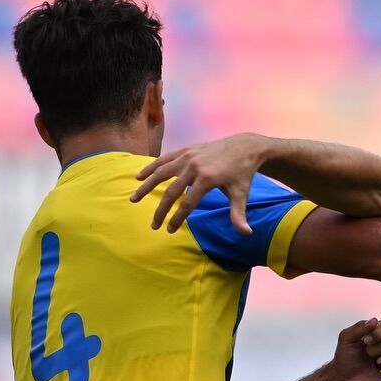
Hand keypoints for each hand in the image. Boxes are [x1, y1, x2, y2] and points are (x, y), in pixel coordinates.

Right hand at [132, 134, 266, 236]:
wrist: (245, 146)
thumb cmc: (243, 173)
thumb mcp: (241, 194)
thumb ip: (239, 214)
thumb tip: (246, 233)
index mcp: (207, 178)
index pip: (187, 203)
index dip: (177, 218)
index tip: (169, 230)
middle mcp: (194, 166)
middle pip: (171, 191)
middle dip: (161, 210)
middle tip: (153, 226)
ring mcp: (188, 156)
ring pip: (161, 172)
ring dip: (146, 186)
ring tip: (134, 199)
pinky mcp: (186, 150)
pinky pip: (164, 159)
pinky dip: (151, 168)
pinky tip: (139, 177)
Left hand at [329, 318, 380, 380]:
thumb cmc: (345, 359)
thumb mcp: (346, 338)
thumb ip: (359, 327)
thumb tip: (375, 320)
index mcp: (377, 332)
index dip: (380, 331)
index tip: (366, 341)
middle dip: (379, 344)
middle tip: (367, 352)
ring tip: (373, 362)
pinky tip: (379, 368)